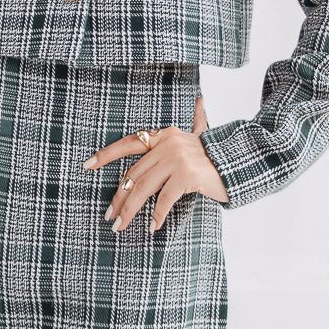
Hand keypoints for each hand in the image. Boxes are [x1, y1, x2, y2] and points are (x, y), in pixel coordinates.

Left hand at [83, 93, 228, 232]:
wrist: (242, 164)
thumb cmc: (217, 156)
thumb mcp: (202, 137)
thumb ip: (197, 121)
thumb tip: (200, 101)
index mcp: (165, 134)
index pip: (129, 143)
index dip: (106, 154)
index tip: (87, 165)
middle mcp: (168, 143)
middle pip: (134, 174)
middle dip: (119, 198)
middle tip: (110, 217)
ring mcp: (177, 158)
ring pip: (143, 188)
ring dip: (129, 210)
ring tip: (120, 226)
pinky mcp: (187, 175)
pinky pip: (164, 199)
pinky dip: (156, 215)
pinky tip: (152, 227)